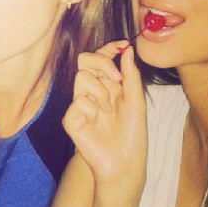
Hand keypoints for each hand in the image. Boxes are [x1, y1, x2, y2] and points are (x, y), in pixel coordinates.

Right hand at [62, 42, 146, 197]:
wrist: (126, 162)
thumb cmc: (133, 134)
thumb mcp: (137, 101)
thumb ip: (131, 75)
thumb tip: (127, 49)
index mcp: (107, 85)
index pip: (101, 57)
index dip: (109, 48)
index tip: (122, 44)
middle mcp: (91, 91)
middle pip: (85, 60)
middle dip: (102, 63)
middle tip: (116, 78)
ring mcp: (79, 104)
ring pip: (81, 77)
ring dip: (100, 92)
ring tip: (108, 110)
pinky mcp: (70, 119)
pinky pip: (78, 101)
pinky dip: (92, 110)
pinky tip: (97, 122)